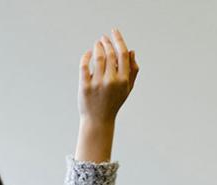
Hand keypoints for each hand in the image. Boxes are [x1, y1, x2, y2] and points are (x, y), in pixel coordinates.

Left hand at [76, 29, 138, 162]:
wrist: (98, 120)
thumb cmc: (114, 102)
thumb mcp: (127, 88)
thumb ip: (132, 70)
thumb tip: (131, 51)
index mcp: (123, 80)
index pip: (122, 54)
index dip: (118, 40)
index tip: (114, 31)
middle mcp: (111, 81)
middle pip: (109, 54)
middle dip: (106, 42)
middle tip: (103, 38)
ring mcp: (97, 83)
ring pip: (97, 57)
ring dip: (97, 47)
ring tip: (97, 44)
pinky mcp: (85, 86)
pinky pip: (84, 65)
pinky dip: (86, 56)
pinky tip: (88, 53)